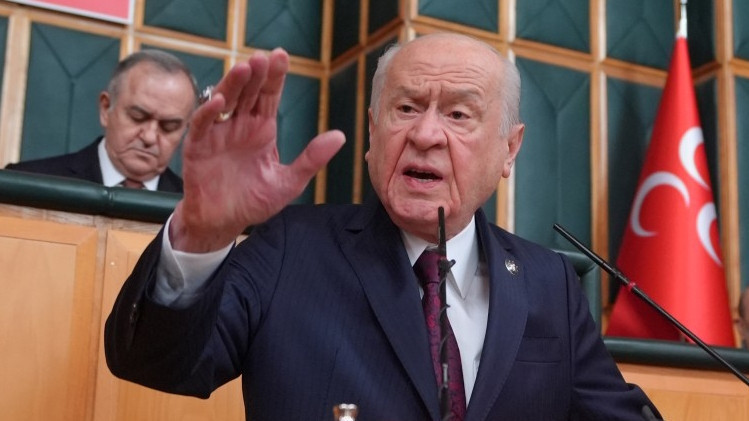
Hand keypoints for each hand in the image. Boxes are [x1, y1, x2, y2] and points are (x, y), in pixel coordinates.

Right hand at [171, 48, 344, 251]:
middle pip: (248, 92)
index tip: (282, 55)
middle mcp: (240, 125)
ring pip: (225, 100)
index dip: (275, 76)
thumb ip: (311, 159)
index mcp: (262, 129)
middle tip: (264, 57)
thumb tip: (340, 136)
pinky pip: (202, 125)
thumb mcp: (288, 182)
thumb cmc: (254, 201)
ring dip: (234, 84)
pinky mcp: (198, 147)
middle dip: (256, 74)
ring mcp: (218, 133)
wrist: (223, 222)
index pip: (270, 95)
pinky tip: (219, 101)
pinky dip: (208, 111)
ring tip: (245, 68)